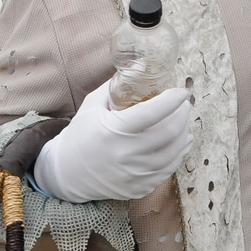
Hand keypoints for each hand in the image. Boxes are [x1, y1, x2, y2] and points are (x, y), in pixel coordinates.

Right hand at [32, 81, 192, 202]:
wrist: (66, 175)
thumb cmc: (80, 135)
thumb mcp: (93, 105)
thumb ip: (119, 83)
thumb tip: (144, 63)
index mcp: (114, 131)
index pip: (152, 113)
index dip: (172, 100)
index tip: (183, 91)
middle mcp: (126, 155)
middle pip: (169, 133)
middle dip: (182, 116)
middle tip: (184, 105)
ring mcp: (134, 174)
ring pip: (173, 153)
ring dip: (184, 134)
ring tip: (184, 122)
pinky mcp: (139, 188)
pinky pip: (168, 170)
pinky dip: (178, 154)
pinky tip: (181, 142)